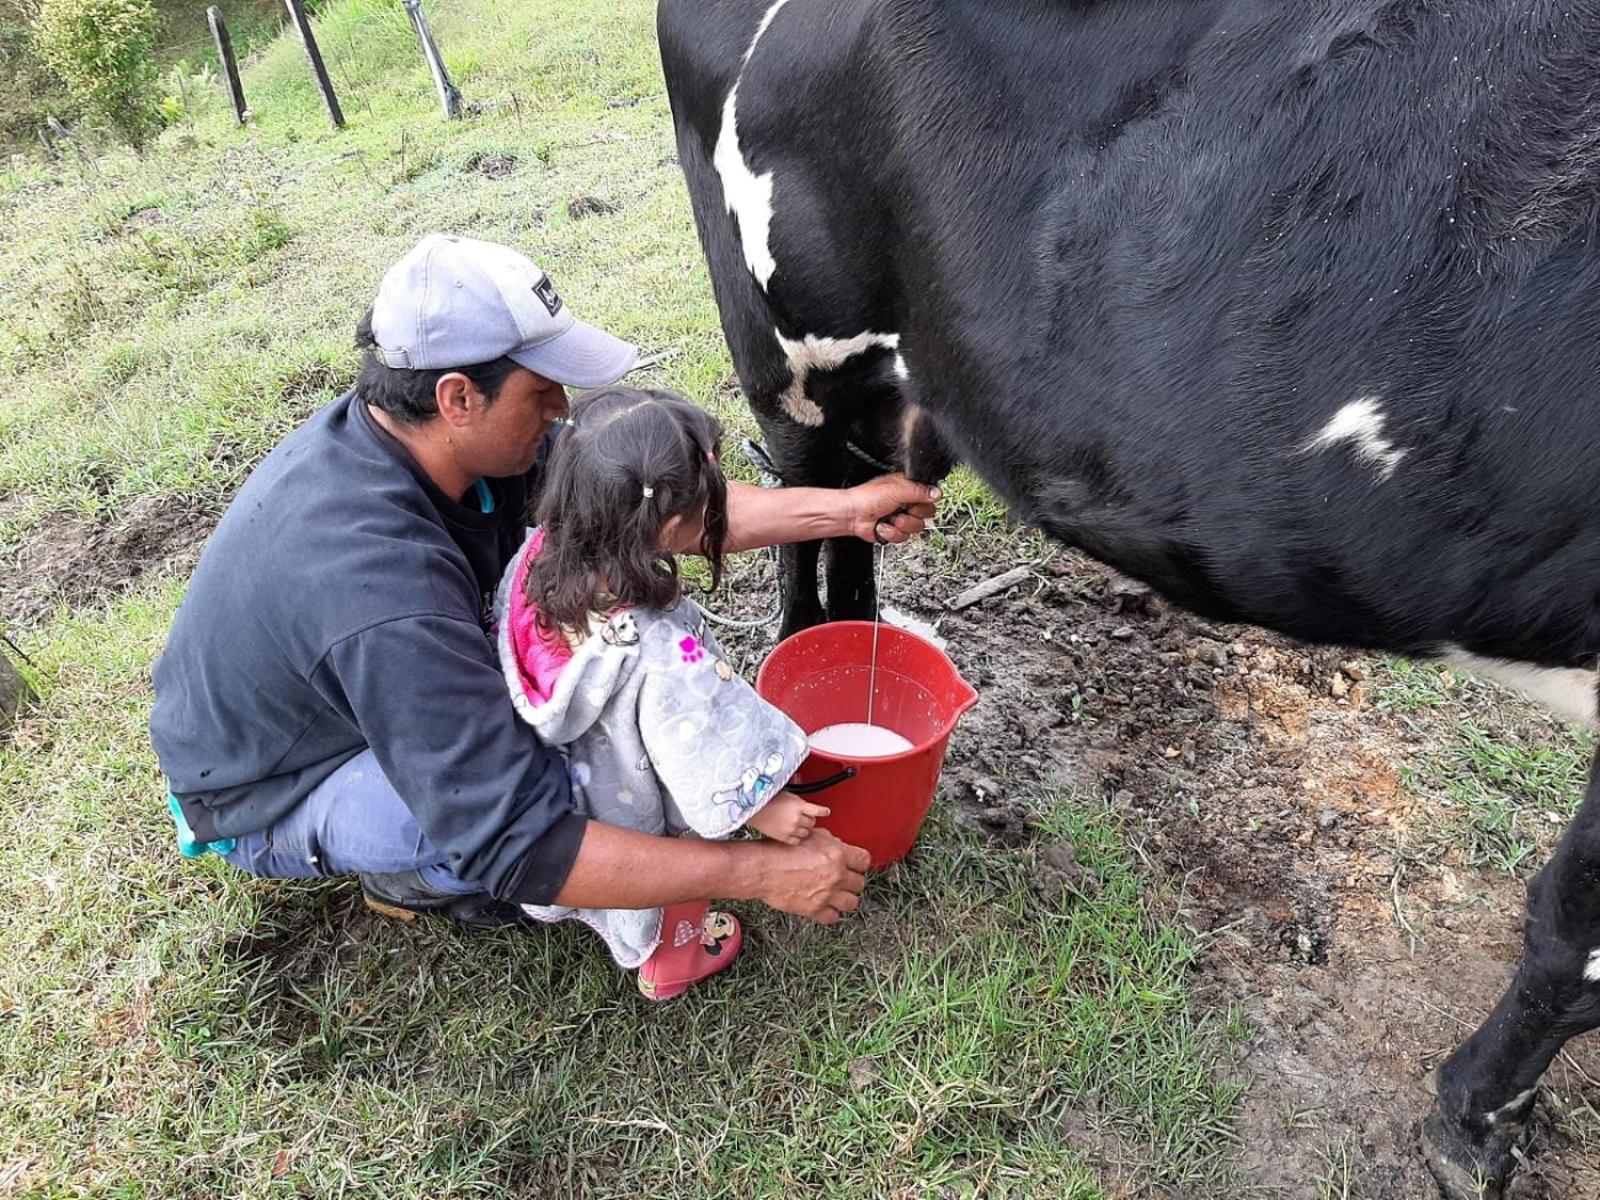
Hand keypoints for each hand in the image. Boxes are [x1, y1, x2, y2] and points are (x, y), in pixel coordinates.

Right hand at [747, 790, 829, 844]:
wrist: (752, 809)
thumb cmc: (766, 799)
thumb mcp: (785, 793)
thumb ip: (798, 798)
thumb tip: (805, 793)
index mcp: (799, 805)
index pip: (819, 810)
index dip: (823, 811)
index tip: (825, 811)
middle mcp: (797, 818)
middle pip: (812, 822)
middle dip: (809, 819)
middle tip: (804, 816)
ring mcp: (791, 829)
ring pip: (806, 833)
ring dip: (803, 829)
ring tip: (796, 824)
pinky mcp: (783, 838)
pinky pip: (796, 841)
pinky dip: (796, 838)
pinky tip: (792, 832)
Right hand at [752, 828, 869, 922]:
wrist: (763, 869)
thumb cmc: (780, 850)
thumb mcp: (809, 836)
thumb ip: (829, 841)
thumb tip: (837, 845)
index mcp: (837, 854)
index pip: (864, 861)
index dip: (860, 863)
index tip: (856, 865)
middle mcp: (836, 875)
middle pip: (860, 883)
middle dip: (852, 880)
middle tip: (844, 879)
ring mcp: (827, 894)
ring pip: (852, 903)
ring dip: (846, 898)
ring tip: (837, 894)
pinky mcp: (815, 909)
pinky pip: (833, 917)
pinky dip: (831, 912)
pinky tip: (825, 905)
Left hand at [845, 474, 939, 544]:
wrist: (853, 515)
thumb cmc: (867, 498)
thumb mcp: (897, 490)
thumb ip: (919, 491)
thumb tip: (937, 493)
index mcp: (908, 488)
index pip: (929, 495)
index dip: (925, 501)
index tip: (916, 503)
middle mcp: (907, 503)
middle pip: (926, 513)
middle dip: (913, 514)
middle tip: (901, 510)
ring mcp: (901, 518)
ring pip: (916, 527)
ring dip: (901, 525)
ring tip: (889, 519)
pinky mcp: (895, 531)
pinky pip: (904, 537)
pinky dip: (892, 533)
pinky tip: (883, 526)